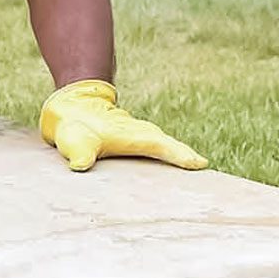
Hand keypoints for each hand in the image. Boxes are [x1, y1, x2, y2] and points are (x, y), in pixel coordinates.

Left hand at [40, 80, 207, 171]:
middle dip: (188, 158)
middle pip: (172, 148)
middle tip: (207, 170)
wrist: (71, 106)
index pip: (163, 148)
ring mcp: (141, 139)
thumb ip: (79, 153)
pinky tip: (179, 168)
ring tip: (199, 171)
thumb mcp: (74, 140)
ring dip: (182, 159)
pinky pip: (159, 151)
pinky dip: (171, 159)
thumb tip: (80, 164)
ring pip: (167, 149)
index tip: (200, 164)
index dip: (181, 156)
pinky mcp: (137, 143)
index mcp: (134, 137)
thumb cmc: (73, 126)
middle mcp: (142, 137)